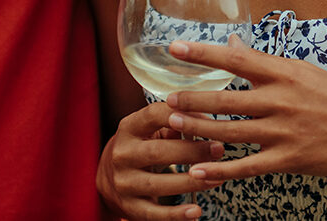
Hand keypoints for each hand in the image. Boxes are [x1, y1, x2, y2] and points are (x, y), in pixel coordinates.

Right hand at [97, 101, 223, 219]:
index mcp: (129, 127)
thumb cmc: (140, 145)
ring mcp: (124, 182)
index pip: (154, 115)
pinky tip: (195, 211)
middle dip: (192, 151)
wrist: (107, 177)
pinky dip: (176, 215)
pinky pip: (154, 214)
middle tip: (218, 149)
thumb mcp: (149, 128)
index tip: (207, 119)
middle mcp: (123, 154)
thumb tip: (206, 121)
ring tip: (216, 178)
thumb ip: (174, 122)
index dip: (181, 115)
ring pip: (159, 184)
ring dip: (190, 182)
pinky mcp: (129, 207)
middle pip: (158, 152)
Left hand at [164, 39, 326, 182]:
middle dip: (194, 98)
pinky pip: (249, 166)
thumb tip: (234, 43)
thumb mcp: (301, 70)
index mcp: (283, 73)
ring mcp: (284, 131)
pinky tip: (200, 170)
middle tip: (168, 97)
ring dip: (201, 129)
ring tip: (175, 124)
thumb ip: (264, 61)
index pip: (237, 58)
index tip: (177, 47)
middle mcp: (281, 99)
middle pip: (228, 98)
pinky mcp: (289, 159)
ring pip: (233, 131)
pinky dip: (223, 170)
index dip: (204, 53)